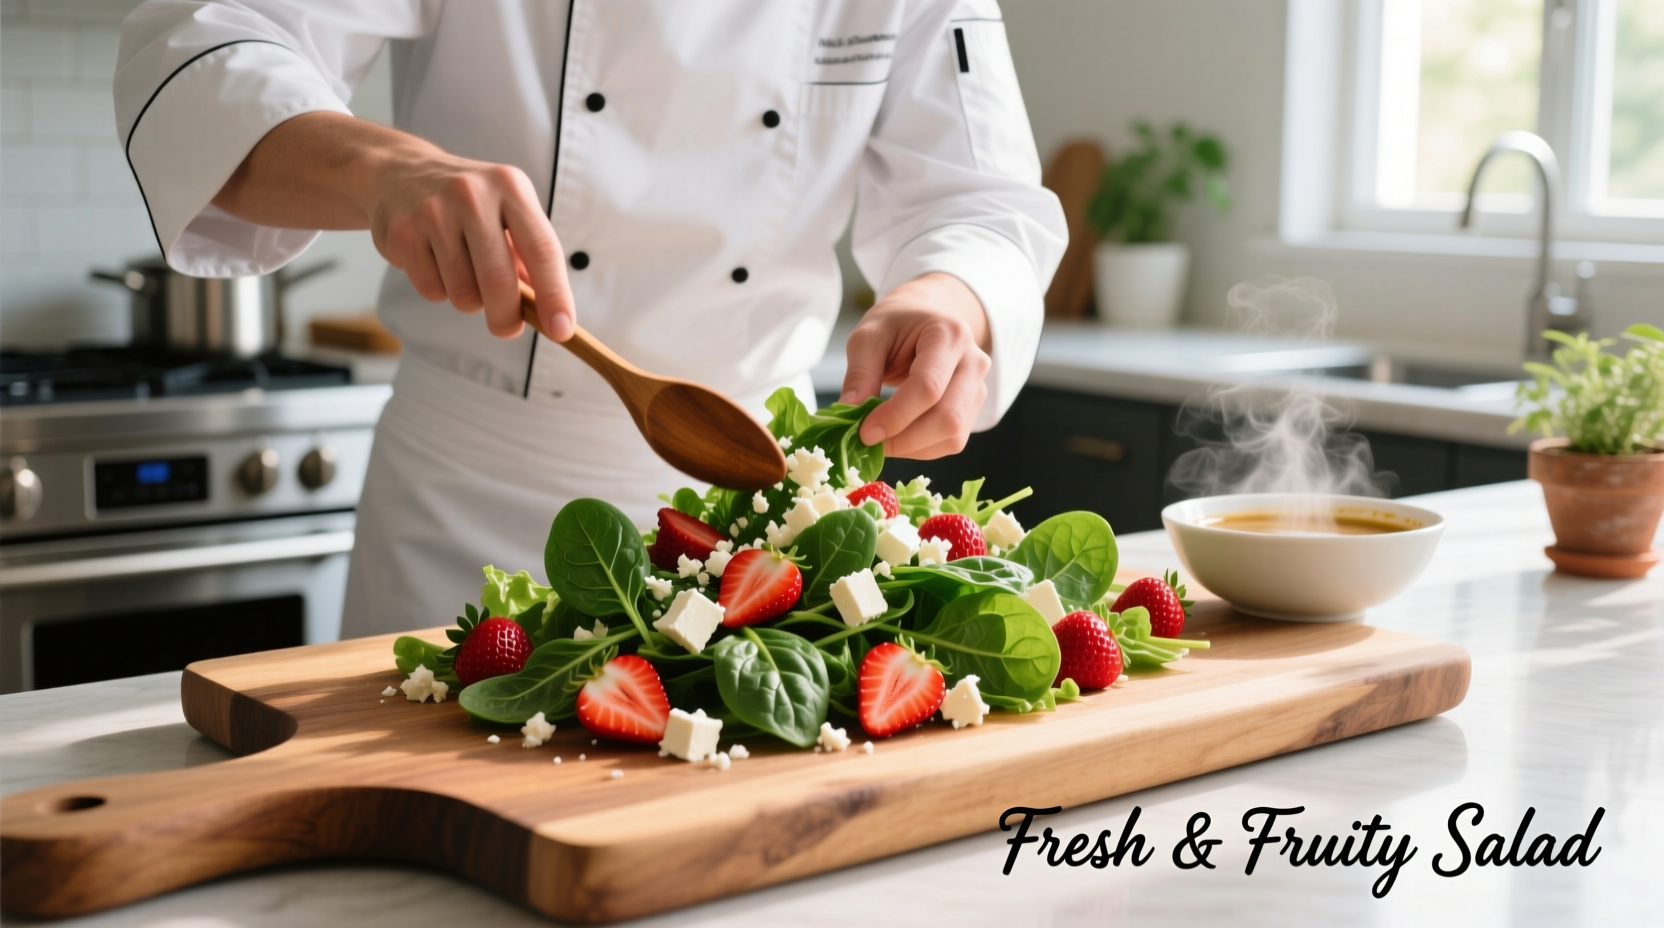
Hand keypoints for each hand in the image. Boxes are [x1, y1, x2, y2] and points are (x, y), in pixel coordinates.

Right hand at [362, 145, 574, 340]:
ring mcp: (434, 212)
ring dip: (470, 300)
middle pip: (499, 280)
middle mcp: (473, 195)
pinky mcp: (404, 233)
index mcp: (511, 187)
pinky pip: (432, 291)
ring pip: (464, 293)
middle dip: (507, 317)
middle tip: (508, 328)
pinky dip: (440, 291)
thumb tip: (550, 311)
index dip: (555, 295)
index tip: (562, 330)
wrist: (398, 173)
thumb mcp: (506, 212)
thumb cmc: (468, 203)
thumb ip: (528, 256)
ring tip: (463, 273)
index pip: (542, 250)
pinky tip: (434, 263)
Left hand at [839, 273, 991, 458]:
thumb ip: (860, 373)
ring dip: (911, 447)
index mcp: (949, 335)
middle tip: (868, 441)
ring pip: (952, 436)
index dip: (896, 416)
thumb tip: (849, 413)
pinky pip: (951, 441)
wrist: (926, 318)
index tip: (864, 432)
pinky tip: (898, 437)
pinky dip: (920, 448)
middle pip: (947, 417)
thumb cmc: (897, 324)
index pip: (928, 387)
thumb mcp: (869, 336)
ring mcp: (978, 388)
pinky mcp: (973, 409)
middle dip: (904, 439)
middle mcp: (973, 363)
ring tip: (880, 439)